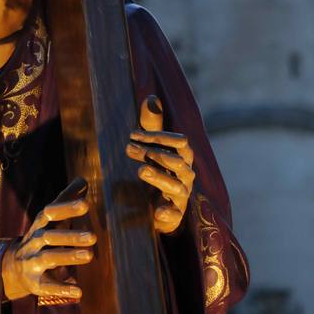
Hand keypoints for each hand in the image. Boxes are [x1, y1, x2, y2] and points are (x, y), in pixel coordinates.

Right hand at [2, 177, 95, 302]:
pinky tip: (79, 291)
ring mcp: (33, 262)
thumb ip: (66, 200)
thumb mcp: (50, 219)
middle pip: (50, 237)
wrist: (12, 267)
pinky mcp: (35, 283)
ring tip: (89, 255)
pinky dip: (61, 288)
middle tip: (93, 237)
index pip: (51, 213)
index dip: (66, 208)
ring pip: (49, 258)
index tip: (85, 204)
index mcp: (41, 224)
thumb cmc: (40, 237)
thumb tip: (83, 180)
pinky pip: (47, 286)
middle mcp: (34, 241)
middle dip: (70, 236)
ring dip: (68, 257)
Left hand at [126, 95, 194, 234]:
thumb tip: (152, 98)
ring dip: (159, 178)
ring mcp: (181, 196)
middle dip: (154, 153)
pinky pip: (175, 215)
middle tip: (128, 148)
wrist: (159, 205)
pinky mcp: (174, 215)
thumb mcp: (152, 145)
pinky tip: (158, 212)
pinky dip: (169, 213)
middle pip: (177, 162)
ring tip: (141, 170)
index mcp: (182, 157)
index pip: (180, 143)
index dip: (159, 137)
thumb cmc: (157, 167)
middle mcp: (186, 175)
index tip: (133, 133)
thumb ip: (151, 124)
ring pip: (178, 187)